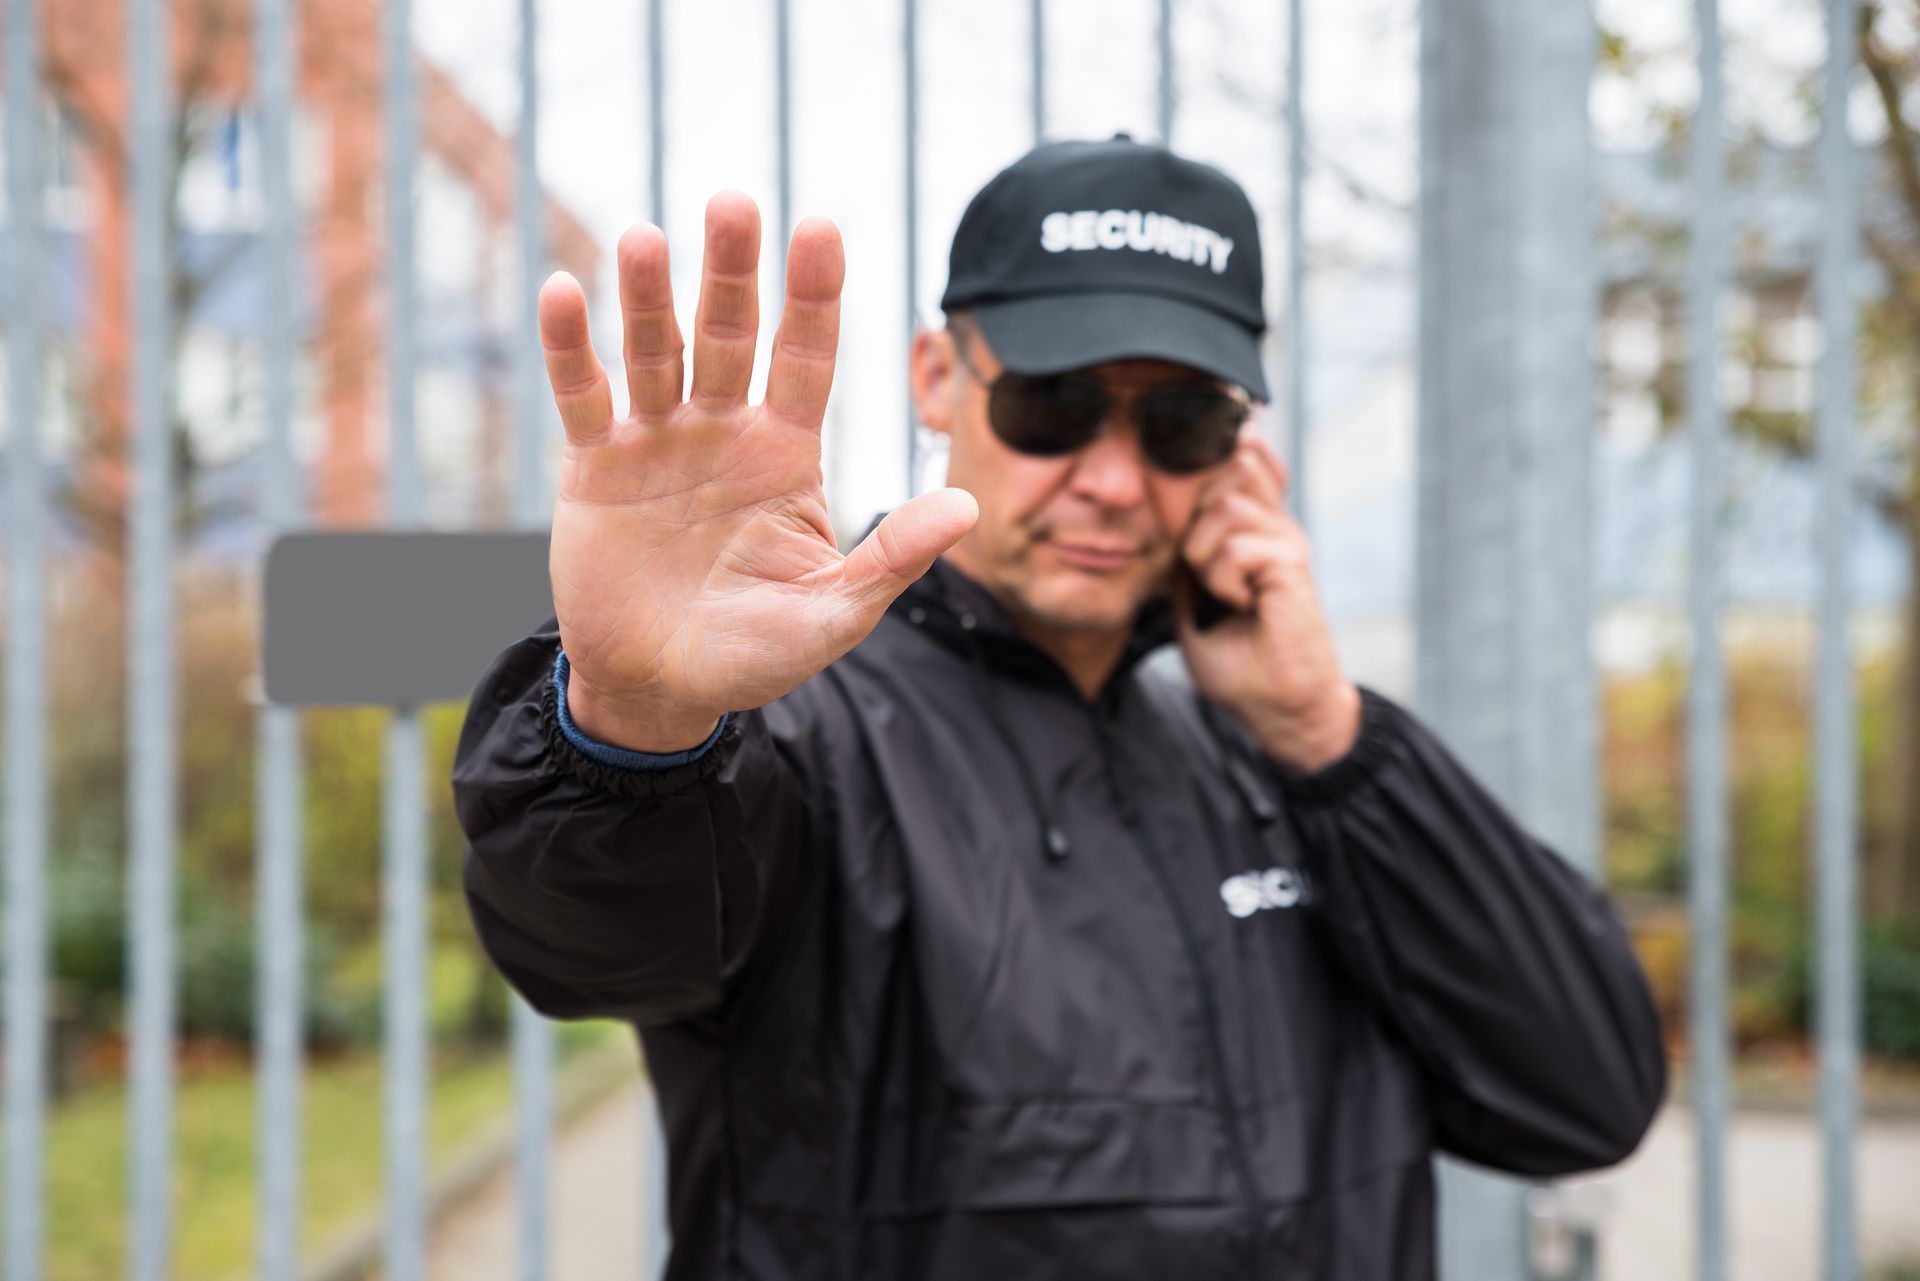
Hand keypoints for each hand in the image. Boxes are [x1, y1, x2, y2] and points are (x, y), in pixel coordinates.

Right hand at [544, 193, 977, 750]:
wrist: (661, 690)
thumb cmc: (755, 655)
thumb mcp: (834, 614)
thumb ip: (891, 557)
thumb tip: (968, 507)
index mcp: (787, 453)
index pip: (807, 357)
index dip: (814, 295)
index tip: (822, 228)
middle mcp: (725, 430)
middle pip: (731, 334)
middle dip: (732, 271)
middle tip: (732, 202)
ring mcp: (658, 441)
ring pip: (655, 351)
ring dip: (649, 296)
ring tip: (644, 239)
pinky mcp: (595, 465)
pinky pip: (582, 395)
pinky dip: (570, 349)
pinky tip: (565, 294)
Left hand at [1173, 436, 1359, 772]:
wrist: (1279, 704)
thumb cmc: (1238, 660)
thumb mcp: (1190, 599)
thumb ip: (1179, 555)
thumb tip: (1158, 516)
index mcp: (1252, 525)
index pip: (1235, 455)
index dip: (1201, 472)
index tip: (1184, 526)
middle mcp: (1272, 523)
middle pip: (1229, 461)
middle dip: (1192, 509)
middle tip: (1197, 562)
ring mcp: (1285, 539)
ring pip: (1223, 503)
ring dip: (1202, 552)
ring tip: (1219, 588)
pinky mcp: (1292, 563)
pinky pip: (1235, 547)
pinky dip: (1221, 579)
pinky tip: (1238, 604)